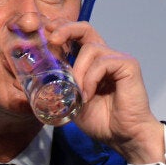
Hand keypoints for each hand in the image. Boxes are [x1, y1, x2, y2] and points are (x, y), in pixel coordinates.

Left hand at [47, 19, 164, 163]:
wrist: (123, 136)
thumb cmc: (100, 119)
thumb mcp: (71, 100)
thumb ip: (60, 84)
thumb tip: (37, 73)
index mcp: (91, 61)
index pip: (76, 35)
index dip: (61, 29)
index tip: (46, 31)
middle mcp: (105, 55)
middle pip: (85, 28)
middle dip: (66, 29)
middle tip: (52, 39)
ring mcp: (117, 59)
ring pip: (90, 48)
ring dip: (78, 70)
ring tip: (77, 93)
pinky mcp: (128, 65)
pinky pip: (103, 62)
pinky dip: (91, 79)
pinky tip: (88, 95)